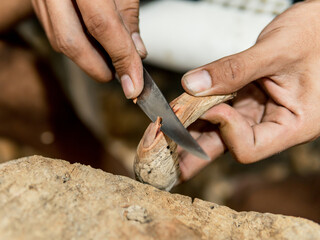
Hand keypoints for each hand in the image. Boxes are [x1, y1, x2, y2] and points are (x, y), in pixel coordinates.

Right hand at [31, 0, 146, 98]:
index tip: (134, 84)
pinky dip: (75, 44)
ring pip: (59, 39)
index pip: (102, 26)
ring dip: (87, 58)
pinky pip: (53, 30)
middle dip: (96, 67)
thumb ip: (128, 15)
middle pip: (70, 41)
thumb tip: (137, 53)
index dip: (121, 59)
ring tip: (109, 61)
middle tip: (117, 76)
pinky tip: (93, 45)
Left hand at [179, 0, 319, 179]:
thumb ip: (235, 69)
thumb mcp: (277, 50)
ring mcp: (258, 112)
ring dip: (190, 134)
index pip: (249, 146)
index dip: (226, 130)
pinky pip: (218, 109)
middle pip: (227, 145)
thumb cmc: (316, 34)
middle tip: (163, 160)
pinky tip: (177, 118)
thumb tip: (193, 85)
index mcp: (294, 124)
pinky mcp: (247, 99)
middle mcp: (273, 124)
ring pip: (219, 130)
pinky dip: (198, 110)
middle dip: (193, 150)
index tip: (211, 107)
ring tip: (161, 145)